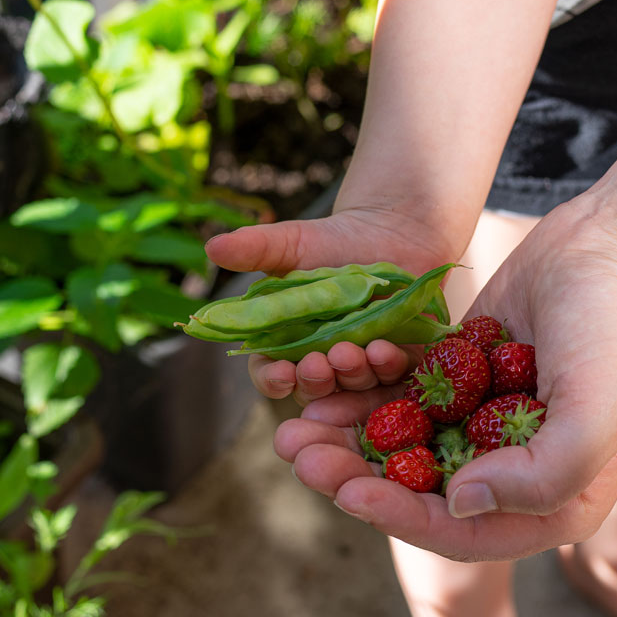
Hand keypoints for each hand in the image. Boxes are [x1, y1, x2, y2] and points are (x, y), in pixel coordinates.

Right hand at [205, 206, 467, 404]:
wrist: (391, 230)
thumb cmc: (334, 242)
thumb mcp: (293, 244)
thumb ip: (255, 249)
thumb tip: (213, 247)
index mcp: (290, 344)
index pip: (272, 374)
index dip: (273, 379)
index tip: (279, 374)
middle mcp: (326, 361)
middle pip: (315, 387)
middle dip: (315, 380)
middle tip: (318, 366)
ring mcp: (365, 363)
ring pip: (356, 384)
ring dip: (352, 374)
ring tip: (351, 354)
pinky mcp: (403, 357)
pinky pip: (397, 372)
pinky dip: (390, 365)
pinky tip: (386, 350)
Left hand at [275, 196, 616, 559]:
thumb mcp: (598, 416)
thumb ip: (539, 477)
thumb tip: (459, 503)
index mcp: (555, 495)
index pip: (464, 530)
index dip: (400, 517)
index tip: (348, 493)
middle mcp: (516, 464)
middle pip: (422, 489)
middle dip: (357, 479)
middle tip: (298, 455)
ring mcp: (489, 415)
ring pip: (407, 443)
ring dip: (350, 442)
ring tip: (293, 427)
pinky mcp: (469, 370)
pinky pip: (408, 395)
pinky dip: (367, 399)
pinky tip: (325, 394)